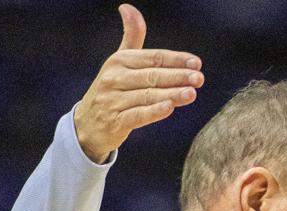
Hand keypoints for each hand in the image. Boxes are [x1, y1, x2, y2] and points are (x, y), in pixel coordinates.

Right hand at [73, 4, 203, 162]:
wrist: (88, 123)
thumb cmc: (112, 89)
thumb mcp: (119, 62)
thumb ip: (131, 37)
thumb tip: (127, 7)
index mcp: (119, 61)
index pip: (153, 58)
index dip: (176, 59)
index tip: (196, 63)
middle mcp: (115, 78)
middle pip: (152, 76)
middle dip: (177, 76)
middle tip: (199, 78)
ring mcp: (113, 100)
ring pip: (147, 95)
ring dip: (171, 94)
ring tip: (191, 93)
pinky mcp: (115, 121)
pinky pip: (137, 115)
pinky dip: (154, 112)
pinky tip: (169, 108)